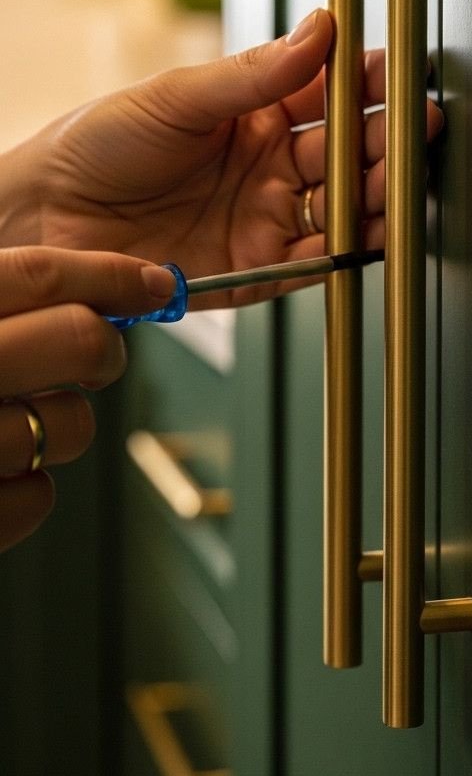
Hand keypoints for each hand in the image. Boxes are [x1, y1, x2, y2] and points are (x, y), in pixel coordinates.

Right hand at [0, 247, 177, 550]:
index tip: (153, 283)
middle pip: (77, 339)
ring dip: (64, 426)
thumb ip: (4, 306)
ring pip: (73, 426)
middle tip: (95, 356)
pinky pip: (37, 499)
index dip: (109, 276)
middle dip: (104, 347)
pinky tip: (3, 472)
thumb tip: (86, 290)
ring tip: (20, 422)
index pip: (40, 276)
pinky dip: (29, 490)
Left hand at [13, 10, 442, 304]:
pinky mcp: (255, 271)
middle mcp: (269, 168)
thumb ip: (254, 73)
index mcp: (254, 115)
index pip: (329, 95)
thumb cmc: (98, 145)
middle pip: (348, 154)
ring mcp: (265, 218)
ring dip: (376, 196)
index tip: (397, 73)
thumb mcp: (177, 96)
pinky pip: (313, 263)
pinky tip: (369, 234)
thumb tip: (319, 30)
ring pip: (342, 208)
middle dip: (386, 141)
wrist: (45, 215)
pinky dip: (346, 251)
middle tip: (414, 127)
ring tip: (399, 181)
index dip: (367, 85)